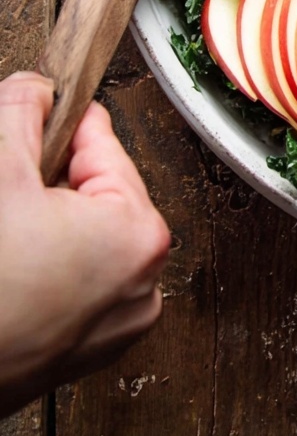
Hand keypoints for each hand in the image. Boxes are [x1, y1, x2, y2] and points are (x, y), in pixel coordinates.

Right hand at [0, 72, 169, 417]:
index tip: (35, 110)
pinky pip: (75, 278)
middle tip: (10, 188)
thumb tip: (35, 88)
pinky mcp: (86, 348)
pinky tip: (11, 266)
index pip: (103, 143)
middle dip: (48, 178)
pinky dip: (47, 262)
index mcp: (138, 233)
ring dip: (45, 219)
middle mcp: (144, 280)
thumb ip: (22, 113)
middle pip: (95, 190)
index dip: (60, 124)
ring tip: (9, 234)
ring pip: (83, 234)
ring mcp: (118, 320)